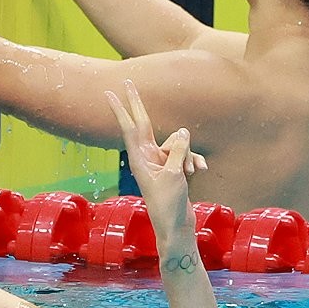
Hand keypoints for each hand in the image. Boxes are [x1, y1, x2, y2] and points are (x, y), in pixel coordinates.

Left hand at [105, 80, 205, 235]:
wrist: (176, 226)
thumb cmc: (169, 203)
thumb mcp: (174, 174)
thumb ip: (178, 150)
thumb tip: (182, 131)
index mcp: (139, 158)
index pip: (130, 127)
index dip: (122, 109)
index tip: (109, 92)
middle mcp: (146, 156)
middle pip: (144, 123)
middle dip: (137, 104)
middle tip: (127, 81)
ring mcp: (159, 160)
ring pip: (176, 141)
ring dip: (187, 153)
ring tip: (188, 172)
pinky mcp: (172, 167)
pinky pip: (186, 153)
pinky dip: (194, 161)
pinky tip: (199, 172)